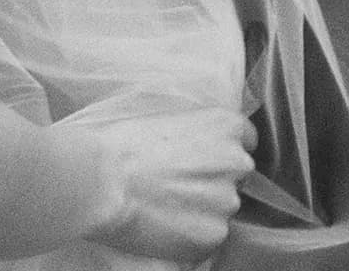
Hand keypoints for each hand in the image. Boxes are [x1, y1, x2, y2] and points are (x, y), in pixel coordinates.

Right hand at [87, 107, 255, 265]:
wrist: (102, 178)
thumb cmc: (124, 140)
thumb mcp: (165, 112)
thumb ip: (195, 127)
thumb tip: (198, 141)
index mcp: (226, 125)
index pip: (246, 138)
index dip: (224, 147)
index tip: (205, 155)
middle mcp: (236, 162)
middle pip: (235, 174)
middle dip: (213, 178)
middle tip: (177, 180)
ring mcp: (227, 202)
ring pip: (221, 206)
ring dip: (203, 207)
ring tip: (165, 203)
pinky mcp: (214, 236)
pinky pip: (209, 234)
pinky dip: (192, 232)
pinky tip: (164, 222)